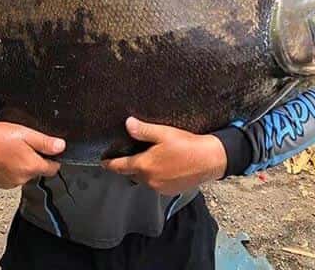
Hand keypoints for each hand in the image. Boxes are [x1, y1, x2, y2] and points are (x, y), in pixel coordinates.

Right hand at [0, 122, 65, 188]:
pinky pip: (15, 178)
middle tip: (25, 146)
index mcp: (30, 166)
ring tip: (14, 151)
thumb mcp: (26, 134)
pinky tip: (7, 159)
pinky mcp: (2, 184)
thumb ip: (45, 143)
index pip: (53, 168)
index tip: (45, 150)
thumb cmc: (0, 136)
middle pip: (39, 171)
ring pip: (27, 175)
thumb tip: (61, 147)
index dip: (52, 158)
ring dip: (24, 166)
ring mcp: (11, 183)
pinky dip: (14, 170)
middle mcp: (22, 178)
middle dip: (36, 160)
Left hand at [102, 117, 226, 195]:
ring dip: (143, 170)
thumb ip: (143, 130)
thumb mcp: (163, 133)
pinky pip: (156, 183)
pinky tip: (162, 165)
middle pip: (132, 173)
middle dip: (130, 165)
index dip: (110, 164)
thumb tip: (128, 123)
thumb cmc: (187, 145)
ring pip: (144, 179)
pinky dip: (154, 176)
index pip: (121, 166)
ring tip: (148, 158)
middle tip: (131, 153)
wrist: (210, 159)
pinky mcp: (170, 191)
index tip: (103, 162)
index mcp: (145, 166)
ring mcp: (160, 188)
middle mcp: (150, 180)